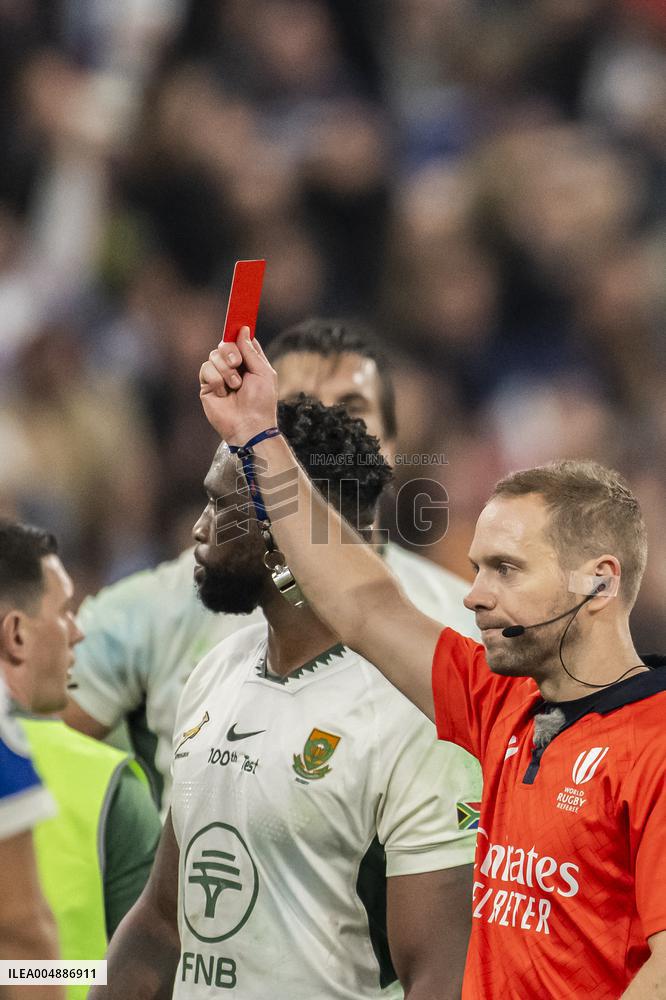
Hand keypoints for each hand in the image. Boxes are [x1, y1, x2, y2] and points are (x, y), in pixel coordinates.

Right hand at [199, 327, 277, 444]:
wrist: (249, 425)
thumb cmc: (261, 402)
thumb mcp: (263, 372)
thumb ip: (251, 351)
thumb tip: (243, 329)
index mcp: (248, 362)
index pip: (239, 341)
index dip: (238, 331)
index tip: (237, 316)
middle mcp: (232, 368)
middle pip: (224, 345)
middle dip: (230, 352)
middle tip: (237, 363)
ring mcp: (219, 376)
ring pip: (213, 356)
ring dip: (225, 370)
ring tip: (234, 385)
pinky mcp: (207, 386)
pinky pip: (205, 369)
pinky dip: (216, 379)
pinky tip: (223, 392)